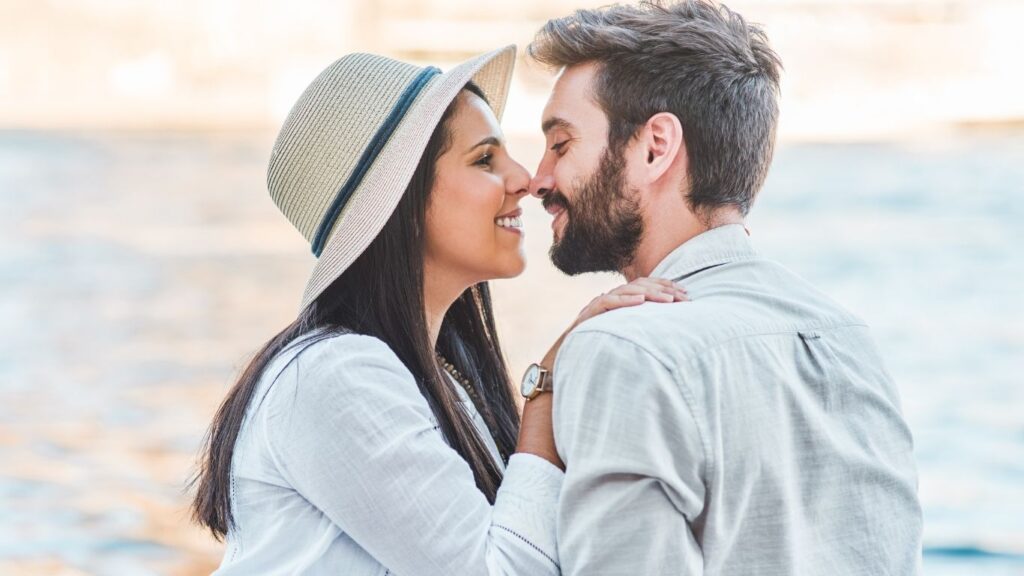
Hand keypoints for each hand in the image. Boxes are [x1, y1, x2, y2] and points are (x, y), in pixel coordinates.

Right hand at [540, 278, 687, 368]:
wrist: (560, 373)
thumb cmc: (593, 362)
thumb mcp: (625, 347)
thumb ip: (640, 336)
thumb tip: (671, 341)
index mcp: (617, 307)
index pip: (644, 289)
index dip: (666, 288)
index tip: (687, 295)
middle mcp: (607, 303)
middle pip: (638, 287)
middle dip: (663, 289)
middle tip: (685, 298)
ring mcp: (595, 308)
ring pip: (624, 292)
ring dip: (649, 294)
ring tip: (669, 299)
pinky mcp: (585, 318)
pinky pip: (605, 303)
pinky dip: (623, 301)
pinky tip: (640, 303)